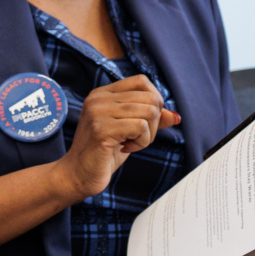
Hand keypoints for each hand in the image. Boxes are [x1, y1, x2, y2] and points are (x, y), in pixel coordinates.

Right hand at [54, 75, 179, 201]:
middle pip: (150, 98)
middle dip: (154, 123)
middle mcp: (98, 98)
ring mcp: (98, 112)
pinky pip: (141, 127)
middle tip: (137, 138)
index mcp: (102, 94)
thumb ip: (150, 120)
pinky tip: (125, 148)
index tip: (144, 122)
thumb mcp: (130, 132)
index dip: (154, 101)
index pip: (141, 81)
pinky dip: (141, 142)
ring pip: (149, 112)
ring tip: (131, 144)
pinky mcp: (101, 129)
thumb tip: (176, 116)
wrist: (78, 174)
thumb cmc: (104, 153)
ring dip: (148, 134)